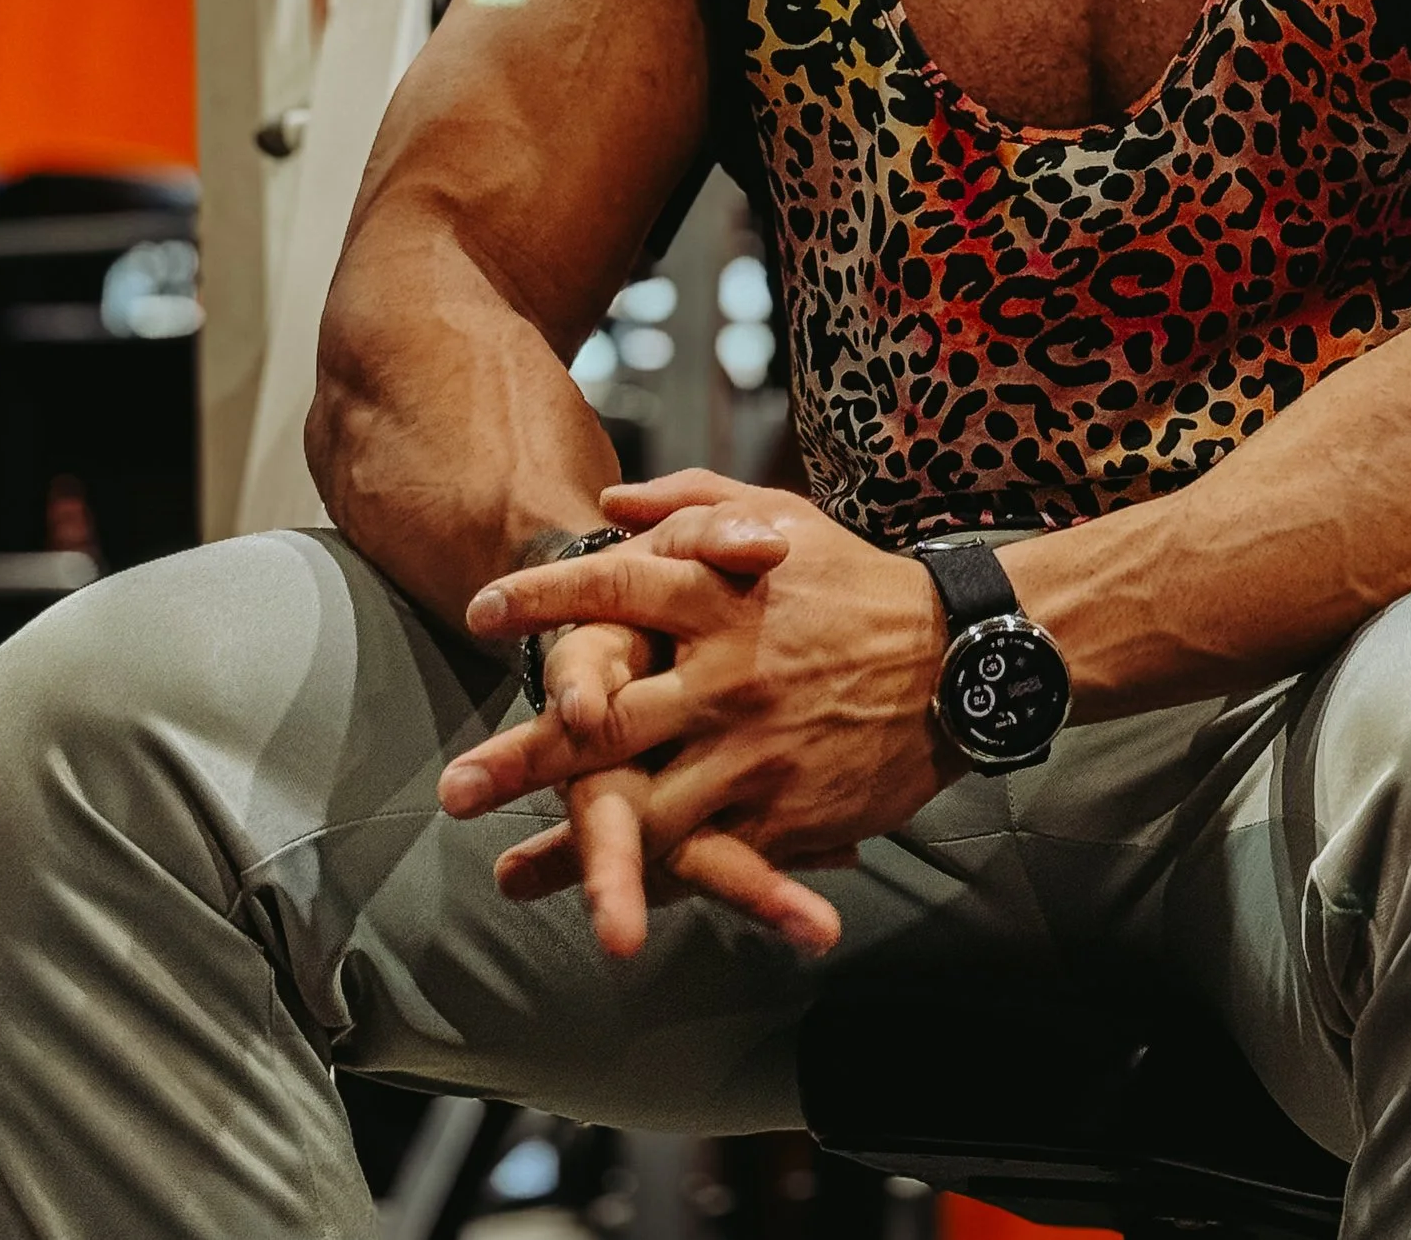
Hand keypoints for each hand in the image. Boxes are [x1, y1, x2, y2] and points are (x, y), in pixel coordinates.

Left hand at [440, 474, 947, 959]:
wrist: (956, 660)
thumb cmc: (856, 583)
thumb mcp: (781, 517)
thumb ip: (691, 505)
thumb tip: (609, 505)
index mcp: (724, 595)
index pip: (616, 587)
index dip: (543, 600)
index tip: (481, 614)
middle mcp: (730, 675)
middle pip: (609, 723)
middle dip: (523, 757)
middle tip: (455, 789)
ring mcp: (757, 752)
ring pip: (648, 810)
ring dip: (572, 848)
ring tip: (507, 875)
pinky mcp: (787, 814)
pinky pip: (709, 857)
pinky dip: (655, 882)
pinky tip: (606, 904)